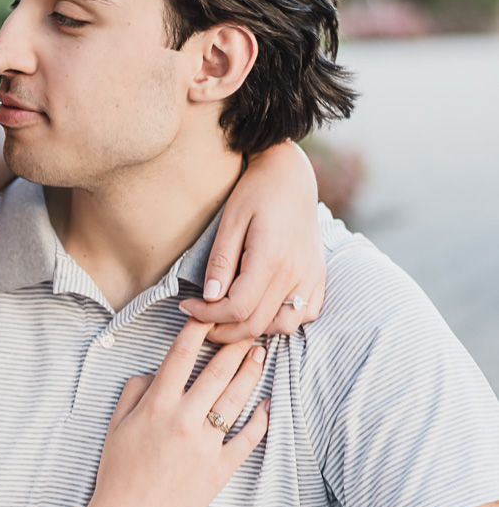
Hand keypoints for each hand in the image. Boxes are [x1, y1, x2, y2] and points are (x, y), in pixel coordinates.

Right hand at [91, 320, 268, 506]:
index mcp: (156, 405)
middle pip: (217, 371)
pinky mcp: (220, 469)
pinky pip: (247, 439)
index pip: (181, 355)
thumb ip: (134, 391)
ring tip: (261, 355)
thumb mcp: (116, 425)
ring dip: (251, 373)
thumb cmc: (118, 472)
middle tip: (250, 329)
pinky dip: (260, 420)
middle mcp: (183, 420)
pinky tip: (267, 405)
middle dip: (236, 345)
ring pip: (236, 399)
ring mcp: (205, 445)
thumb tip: (156, 372)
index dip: (199, 329)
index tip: (210, 316)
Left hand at [181, 141, 324, 342]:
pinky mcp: (319, 276)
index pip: (237, 308)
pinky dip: (282, 321)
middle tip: (202, 320)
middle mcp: (295, 272)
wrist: (292, 176)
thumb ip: (221, 262)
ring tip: (230, 317)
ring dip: (253, 329)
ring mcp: (311, 276)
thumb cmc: (256, 193)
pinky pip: (305, 315)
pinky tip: (262, 308)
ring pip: (282, 326)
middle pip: (257, 323)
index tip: (188, 306)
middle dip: (224, 330)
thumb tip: (209, 298)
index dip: (208, 316)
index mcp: (270, 258)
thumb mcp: (230, 221)